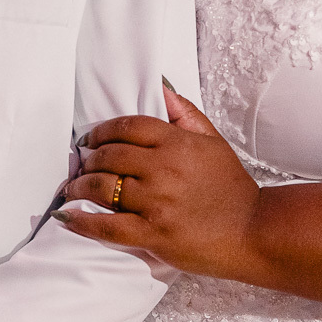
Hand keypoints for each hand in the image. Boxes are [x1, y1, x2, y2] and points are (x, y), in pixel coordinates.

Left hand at [60, 85, 259, 279]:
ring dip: (79, 186)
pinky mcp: (152, 234)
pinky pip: (106, 226)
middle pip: (108, 155)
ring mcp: (156, 202)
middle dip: (88, 159)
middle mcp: (163, 169)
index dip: (102, 131)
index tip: (91, 139)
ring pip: (101, 188)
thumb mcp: (213, 142)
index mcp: (177, 143)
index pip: (127, 126)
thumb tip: (160, 87)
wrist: (254, 232)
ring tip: (72, 189)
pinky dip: (81, 221)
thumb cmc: (232, 189)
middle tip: (81, 165)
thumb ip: (184, 114)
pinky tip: (67, 217)